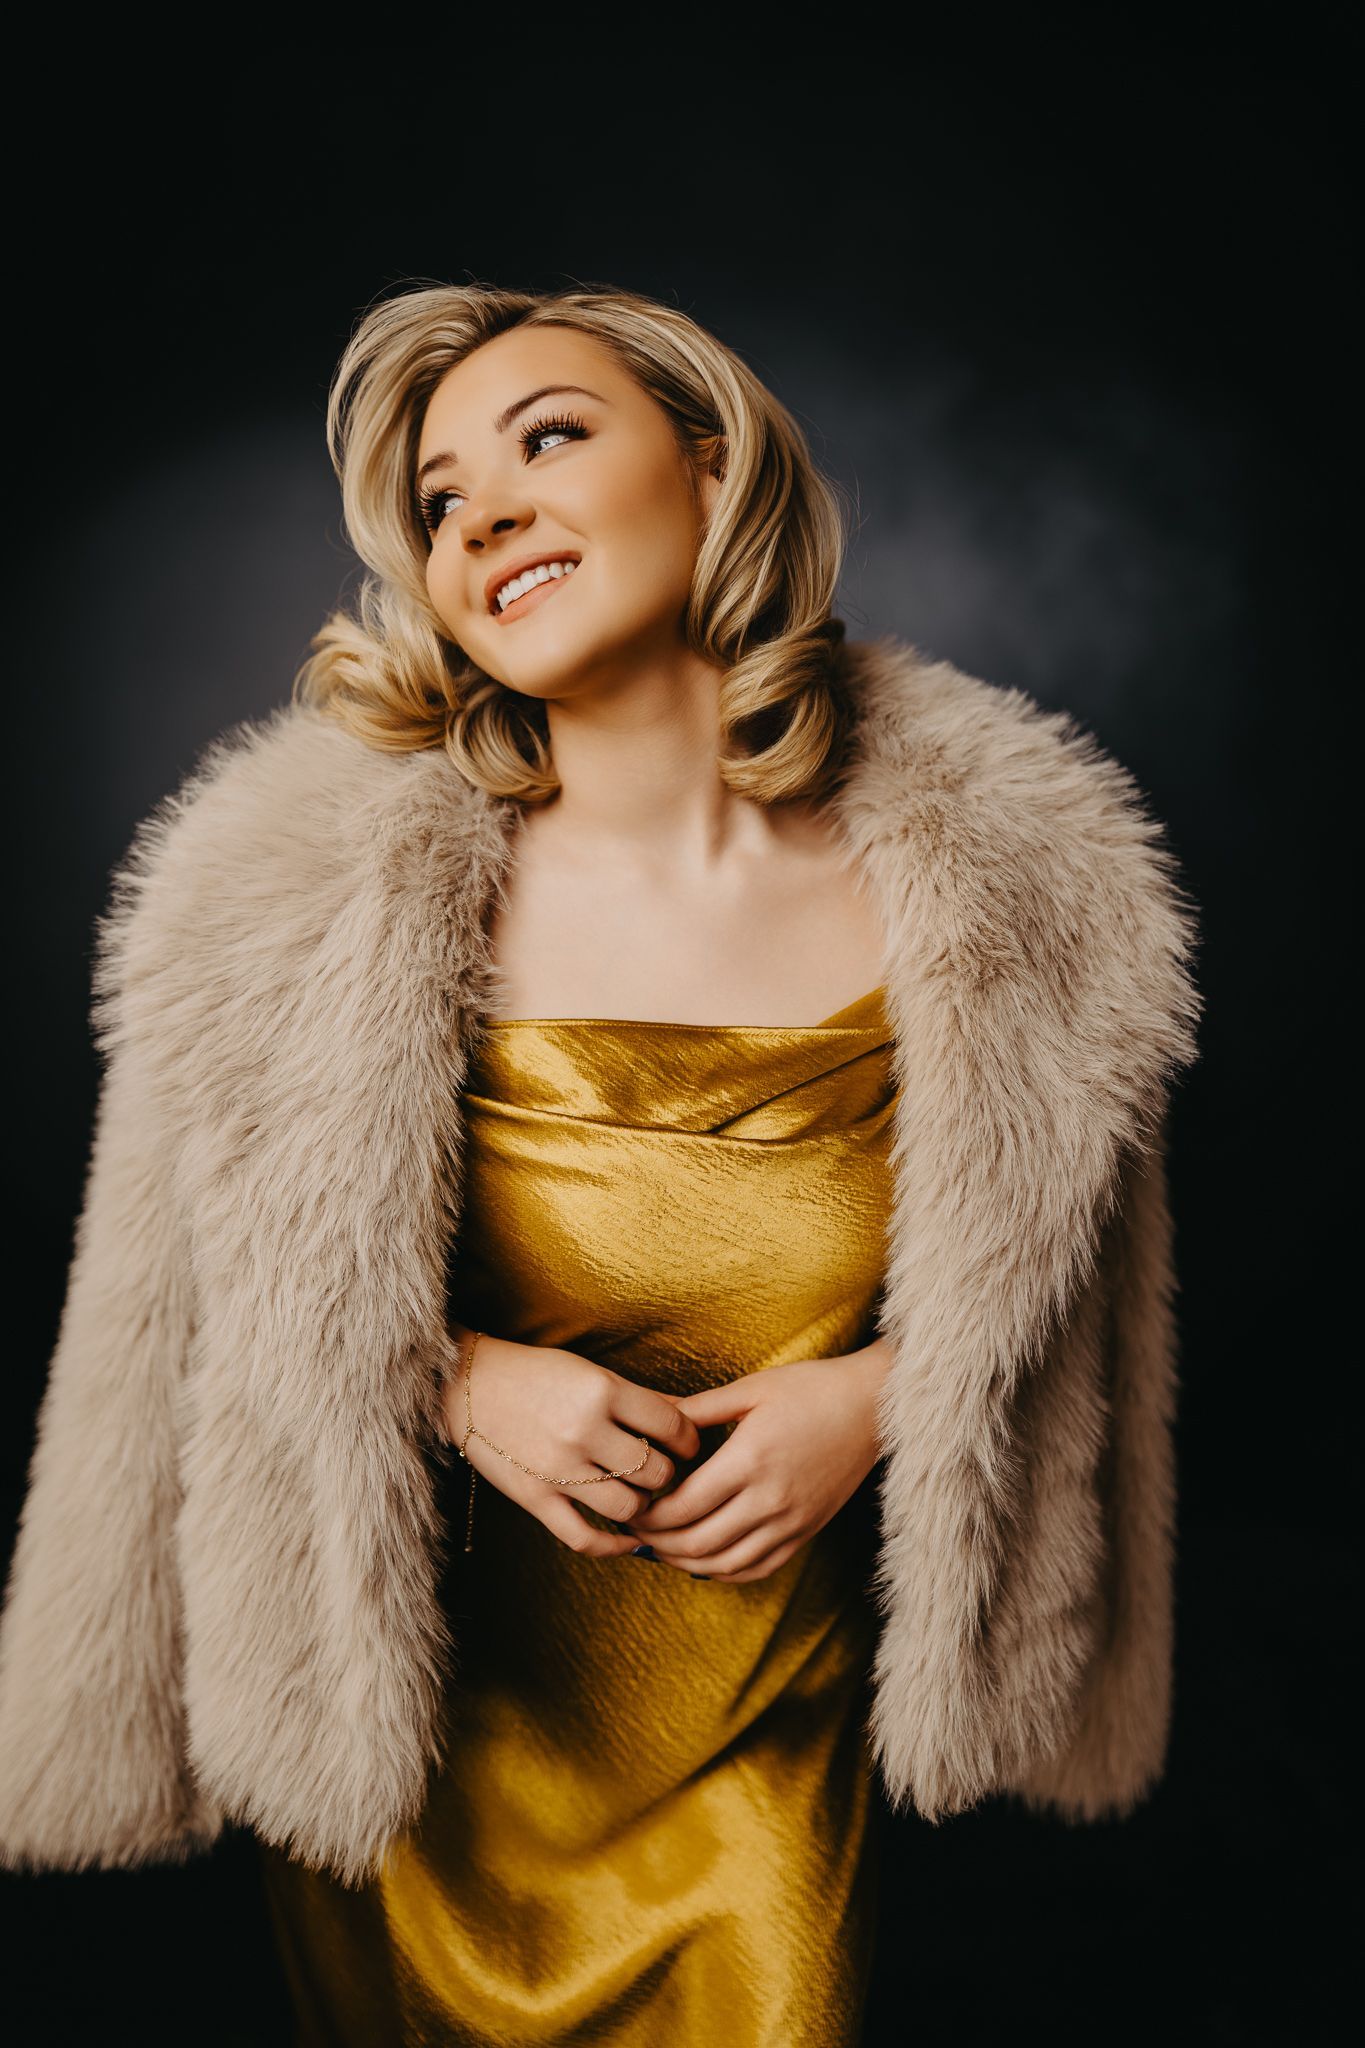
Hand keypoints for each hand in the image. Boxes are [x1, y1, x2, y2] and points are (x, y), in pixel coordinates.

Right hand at [442, 1327, 702, 1559]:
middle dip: (667, 1475)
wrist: (469, 1385)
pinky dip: (615, 1546)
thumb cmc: (538, 1373)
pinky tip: (631, 1541)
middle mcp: (583, 1430)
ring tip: (641, 1494)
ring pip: (629, 1507)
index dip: (690, 1441)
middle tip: (665, 1472)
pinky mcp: (534, 1498)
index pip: (673, 1428)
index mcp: (602, 1391)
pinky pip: (584, 1537)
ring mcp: (558, 1469)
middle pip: (655, 1471)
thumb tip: (694, 1421)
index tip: (688, 1446)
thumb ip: (642, 1399)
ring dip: (643, 1505)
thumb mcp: (593, 1373)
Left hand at [622, 1346, 889, 1582]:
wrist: (872, 1406)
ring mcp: (791, 1521)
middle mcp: (771, 1499)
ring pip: (726, 1564)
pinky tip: (704, 1561)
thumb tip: (652, 1419)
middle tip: (635, 1531)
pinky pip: (759, 1568)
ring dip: (686, 1563)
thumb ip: (698, 1409)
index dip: (650, 1516)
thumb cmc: (811, 1388)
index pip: (685, 1506)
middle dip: (659, 1543)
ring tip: (661, 1550)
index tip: (632, 1507)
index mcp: (750, 1460)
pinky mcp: (806, 1531)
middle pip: (699, 1542)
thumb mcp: (751, 1388)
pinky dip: (725, 1572)